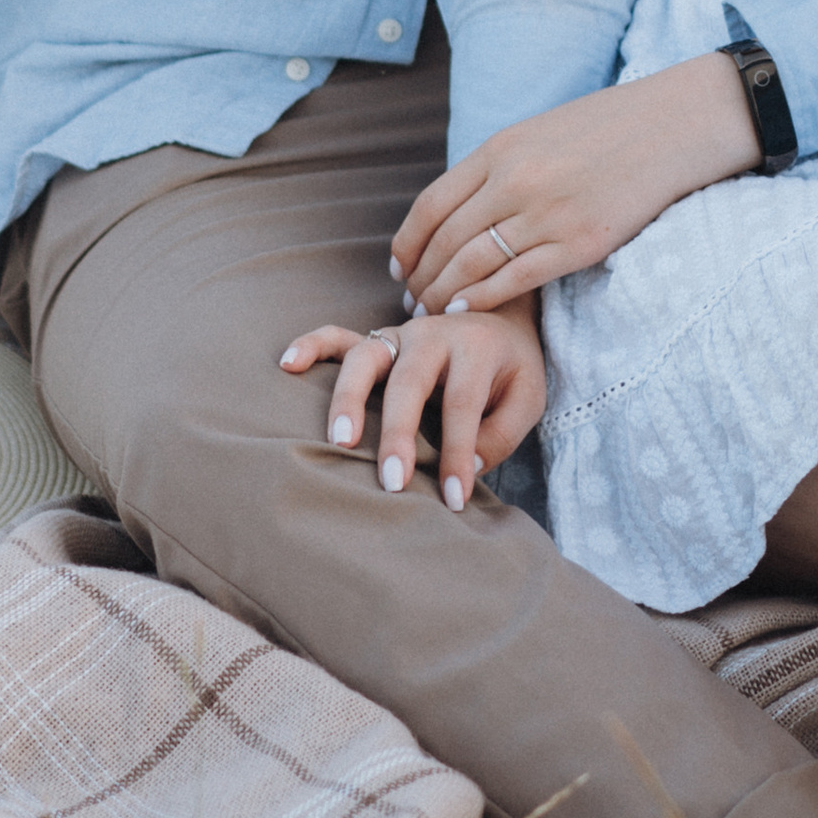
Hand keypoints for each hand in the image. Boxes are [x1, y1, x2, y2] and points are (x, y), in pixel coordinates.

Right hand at [280, 300, 546, 510]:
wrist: (503, 318)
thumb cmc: (511, 369)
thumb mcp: (528, 398)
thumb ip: (500, 434)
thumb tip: (464, 468)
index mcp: (476, 347)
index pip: (462, 406)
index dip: (456, 454)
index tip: (455, 499)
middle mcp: (433, 335)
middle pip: (409, 383)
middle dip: (398, 434)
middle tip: (392, 482)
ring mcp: (400, 333)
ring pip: (366, 359)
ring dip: (350, 398)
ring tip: (341, 441)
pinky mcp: (378, 339)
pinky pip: (337, 336)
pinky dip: (312, 345)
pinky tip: (288, 365)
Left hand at [391, 52, 761, 313]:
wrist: (671, 126)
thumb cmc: (606, 129)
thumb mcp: (537, 133)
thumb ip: (497, 168)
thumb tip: (458, 211)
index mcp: (499, 149)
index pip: (430, 205)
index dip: (406, 244)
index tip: (398, 268)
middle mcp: (514, 181)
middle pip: (446, 241)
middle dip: (421, 278)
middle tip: (411, 303)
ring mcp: (546, 214)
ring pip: (473, 264)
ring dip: (444, 294)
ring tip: (432, 313)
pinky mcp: (579, 244)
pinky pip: (515, 279)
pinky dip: (483, 298)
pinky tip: (466, 310)